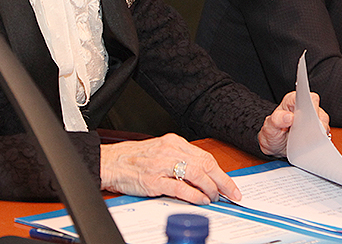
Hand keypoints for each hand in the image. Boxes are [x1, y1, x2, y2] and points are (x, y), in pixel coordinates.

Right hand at [100, 133, 236, 203]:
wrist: (109, 162)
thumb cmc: (133, 159)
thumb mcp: (160, 151)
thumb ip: (180, 159)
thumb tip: (202, 175)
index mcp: (174, 142)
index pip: (205, 156)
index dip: (221, 172)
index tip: (230, 184)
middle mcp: (170, 150)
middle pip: (206, 164)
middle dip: (222, 181)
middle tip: (231, 193)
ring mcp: (162, 165)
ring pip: (197, 174)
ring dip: (210, 188)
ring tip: (215, 198)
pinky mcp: (154, 180)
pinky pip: (180, 187)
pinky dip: (194, 194)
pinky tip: (201, 200)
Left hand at [258, 91, 326, 157]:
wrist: (276, 146)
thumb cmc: (273, 133)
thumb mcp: (269, 128)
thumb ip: (276, 120)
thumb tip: (289, 116)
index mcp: (291, 101)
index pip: (304, 95)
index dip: (308, 104)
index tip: (307, 115)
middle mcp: (304, 107)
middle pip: (316, 109)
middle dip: (313, 122)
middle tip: (305, 133)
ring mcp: (313, 117)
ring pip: (323, 121)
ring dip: (316, 132)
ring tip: (304, 140)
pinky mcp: (318, 128)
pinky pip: (324, 132)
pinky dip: (319, 139)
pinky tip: (310, 143)